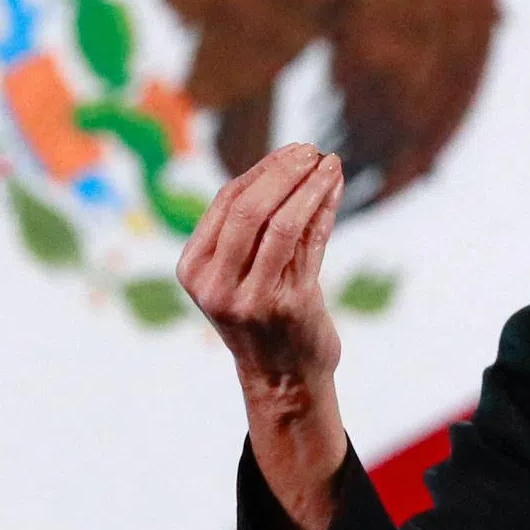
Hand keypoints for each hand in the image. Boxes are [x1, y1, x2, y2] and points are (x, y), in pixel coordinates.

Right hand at [179, 143, 348, 529]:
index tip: (293, 151)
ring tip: (331, 163)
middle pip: (250, 210)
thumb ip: (250, 225)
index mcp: (194, 269)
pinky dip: (325, 210)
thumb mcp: (239, 271)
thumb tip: (288, 162)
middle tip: (311, 151)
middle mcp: (217, 285)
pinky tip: (335, 190)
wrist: (283, 378)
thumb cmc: (262, 313)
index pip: (226, 202)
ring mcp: (252, 298)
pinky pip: (311, 244)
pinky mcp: (290, 306)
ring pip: (284, 224)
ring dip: (312, 187)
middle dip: (284, 172)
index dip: (263, 170)